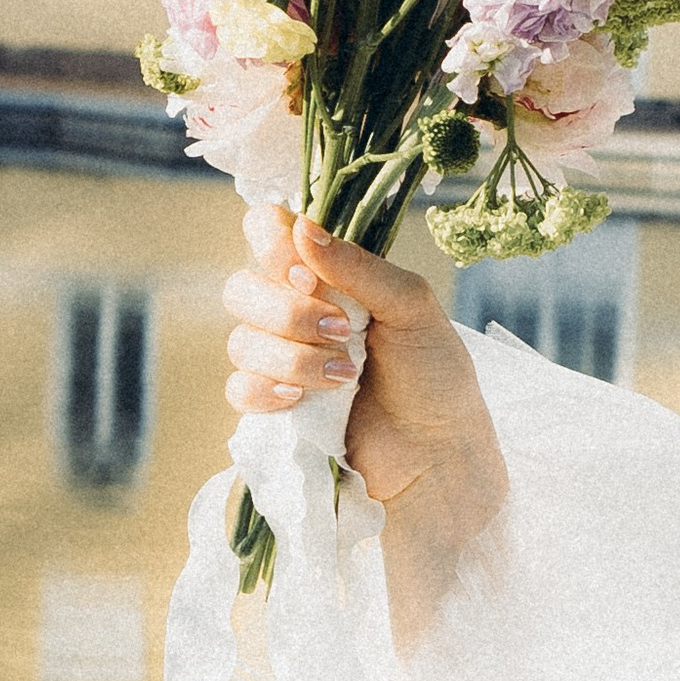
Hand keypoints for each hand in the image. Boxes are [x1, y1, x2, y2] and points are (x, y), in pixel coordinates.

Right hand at [224, 212, 507, 624]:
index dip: (270, 242)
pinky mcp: (276, 410)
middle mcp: (296, 313)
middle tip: (341, 329)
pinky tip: (303, 398)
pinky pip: (240, 389)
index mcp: (328, 278)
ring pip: (241, 342)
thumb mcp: (412, 308)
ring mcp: (282, 362)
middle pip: (241, 289)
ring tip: (346, 376)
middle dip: (286, 310)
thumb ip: (359, 267)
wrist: (439, 453)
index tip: (305, 271)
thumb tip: (301, 227)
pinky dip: (267, 390)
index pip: (266, 233)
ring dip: (292, 357)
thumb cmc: (436, 375)